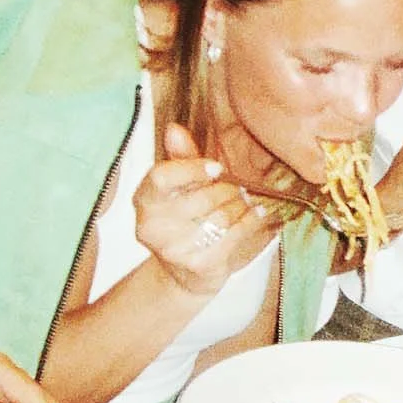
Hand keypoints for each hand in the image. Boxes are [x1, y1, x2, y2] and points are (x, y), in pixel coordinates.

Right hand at [136, 123, 278, 297]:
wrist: (186, 273)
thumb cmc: (185, 220)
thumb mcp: (180, 188)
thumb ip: (180, 159)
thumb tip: (174, 129)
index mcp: (144, 200)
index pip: (161, 177)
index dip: (192, 168)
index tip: (216, 168)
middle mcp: (152, 227)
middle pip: (200, 198)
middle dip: (226, 190)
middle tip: (238, 187)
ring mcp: (174, 250)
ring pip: (220, 217)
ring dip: (240, 205)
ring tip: (245, 200)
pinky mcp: (198, 266)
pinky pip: (234, 236)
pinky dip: (251, 221)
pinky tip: (258, 213)